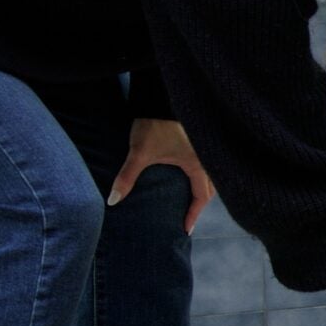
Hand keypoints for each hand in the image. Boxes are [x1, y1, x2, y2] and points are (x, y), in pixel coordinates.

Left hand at [108, 119, 214, 233]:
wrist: (161, 96)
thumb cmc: (154, 124)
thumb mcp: (139, 152)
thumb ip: (126, 177)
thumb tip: (113, 201)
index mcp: (197, 164)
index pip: (201, 197)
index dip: (193, 214)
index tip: (185, 229)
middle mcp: (207, 158)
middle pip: (212, 189)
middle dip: (201, 204)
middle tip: (189, 216)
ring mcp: (206, 148)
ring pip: (213, 176)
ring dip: (204, 189)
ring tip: (192, 199)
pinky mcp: (200, 140)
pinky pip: (209, 164)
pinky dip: (203, 175)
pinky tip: (193, 175)